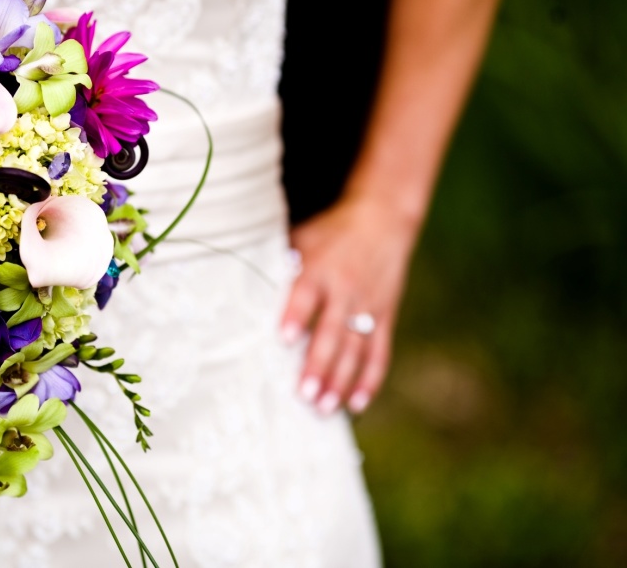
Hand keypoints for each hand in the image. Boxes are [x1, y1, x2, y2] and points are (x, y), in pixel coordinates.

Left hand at [280, 195, 419, 414]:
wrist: (382, 218)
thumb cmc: (329, 232)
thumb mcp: (302, 238)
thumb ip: (279, 265)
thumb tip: (240, 288)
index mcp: (320, 268)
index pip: (306, 295)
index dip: (296, 316)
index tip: (283, 340)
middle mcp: (345, 289)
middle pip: (333, 331)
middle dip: (320, 364)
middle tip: (305, 395)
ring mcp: (368, 305)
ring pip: (357, 348)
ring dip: (341, 380)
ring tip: (325, 408)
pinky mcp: (385, 315)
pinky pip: (380, 351)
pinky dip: (370, 379)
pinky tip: (357, 404)